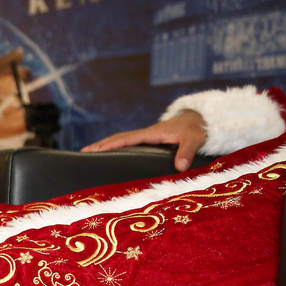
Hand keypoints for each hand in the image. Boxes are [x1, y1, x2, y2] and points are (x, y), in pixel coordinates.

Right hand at [80, 110, 207, 171]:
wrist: (203, 118)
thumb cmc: (199, 128)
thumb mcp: (195, 139)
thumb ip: (187, 152)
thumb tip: (179, 167)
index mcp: (152, 133)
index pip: (127, 139)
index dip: (110, 145)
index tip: (94, 151)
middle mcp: (146, 134)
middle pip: (118, 138)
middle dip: (100, 145)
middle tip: (82, 154)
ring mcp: (147, 137)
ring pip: (121, 140)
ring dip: (105, 146)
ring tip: (89, 154)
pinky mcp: (150, 141)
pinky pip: (129, 144)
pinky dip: (116, 147)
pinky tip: (111, 155)